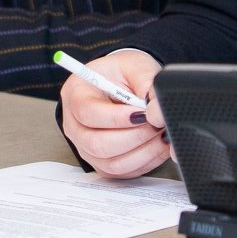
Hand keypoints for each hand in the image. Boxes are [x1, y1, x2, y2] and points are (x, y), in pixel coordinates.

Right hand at [59, 49, 167, 176]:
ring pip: (112, 163)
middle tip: (156, 124)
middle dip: (133, 137)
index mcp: (75, 94)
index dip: (117, 118)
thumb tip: (156, 108)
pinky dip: (146, 162)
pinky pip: (124, 172)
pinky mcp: (103, 164)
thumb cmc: (123, 73)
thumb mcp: (134, 65)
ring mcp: (87, 149)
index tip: (143, 114)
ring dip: (142, 152)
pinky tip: (159, 146)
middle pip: (96, 144)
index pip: (88, 113)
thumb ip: (146, 80)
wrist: (122, 86)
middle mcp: (75, 125)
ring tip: (161, 135)